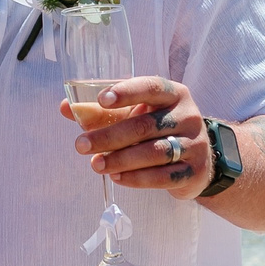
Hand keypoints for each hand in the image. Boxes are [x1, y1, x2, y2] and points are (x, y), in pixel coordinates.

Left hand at [60, 75, 208, 200]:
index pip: (151, 87)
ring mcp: (194, 144)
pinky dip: (137, 178)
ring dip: (120, 159)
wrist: (198, 161)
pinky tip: (116, 177)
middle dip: (109, 136)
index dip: (127, 92)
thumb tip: (66, 107)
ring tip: (95, 165)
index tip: (101, 100)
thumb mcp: (136, 115)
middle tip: (81, 145)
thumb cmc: (158, 130)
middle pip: (145, 125)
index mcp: (173, 94)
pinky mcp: (194, 171)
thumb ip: (102, 111)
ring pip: (154, 152)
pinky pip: (163, 176)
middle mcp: (187, 116)